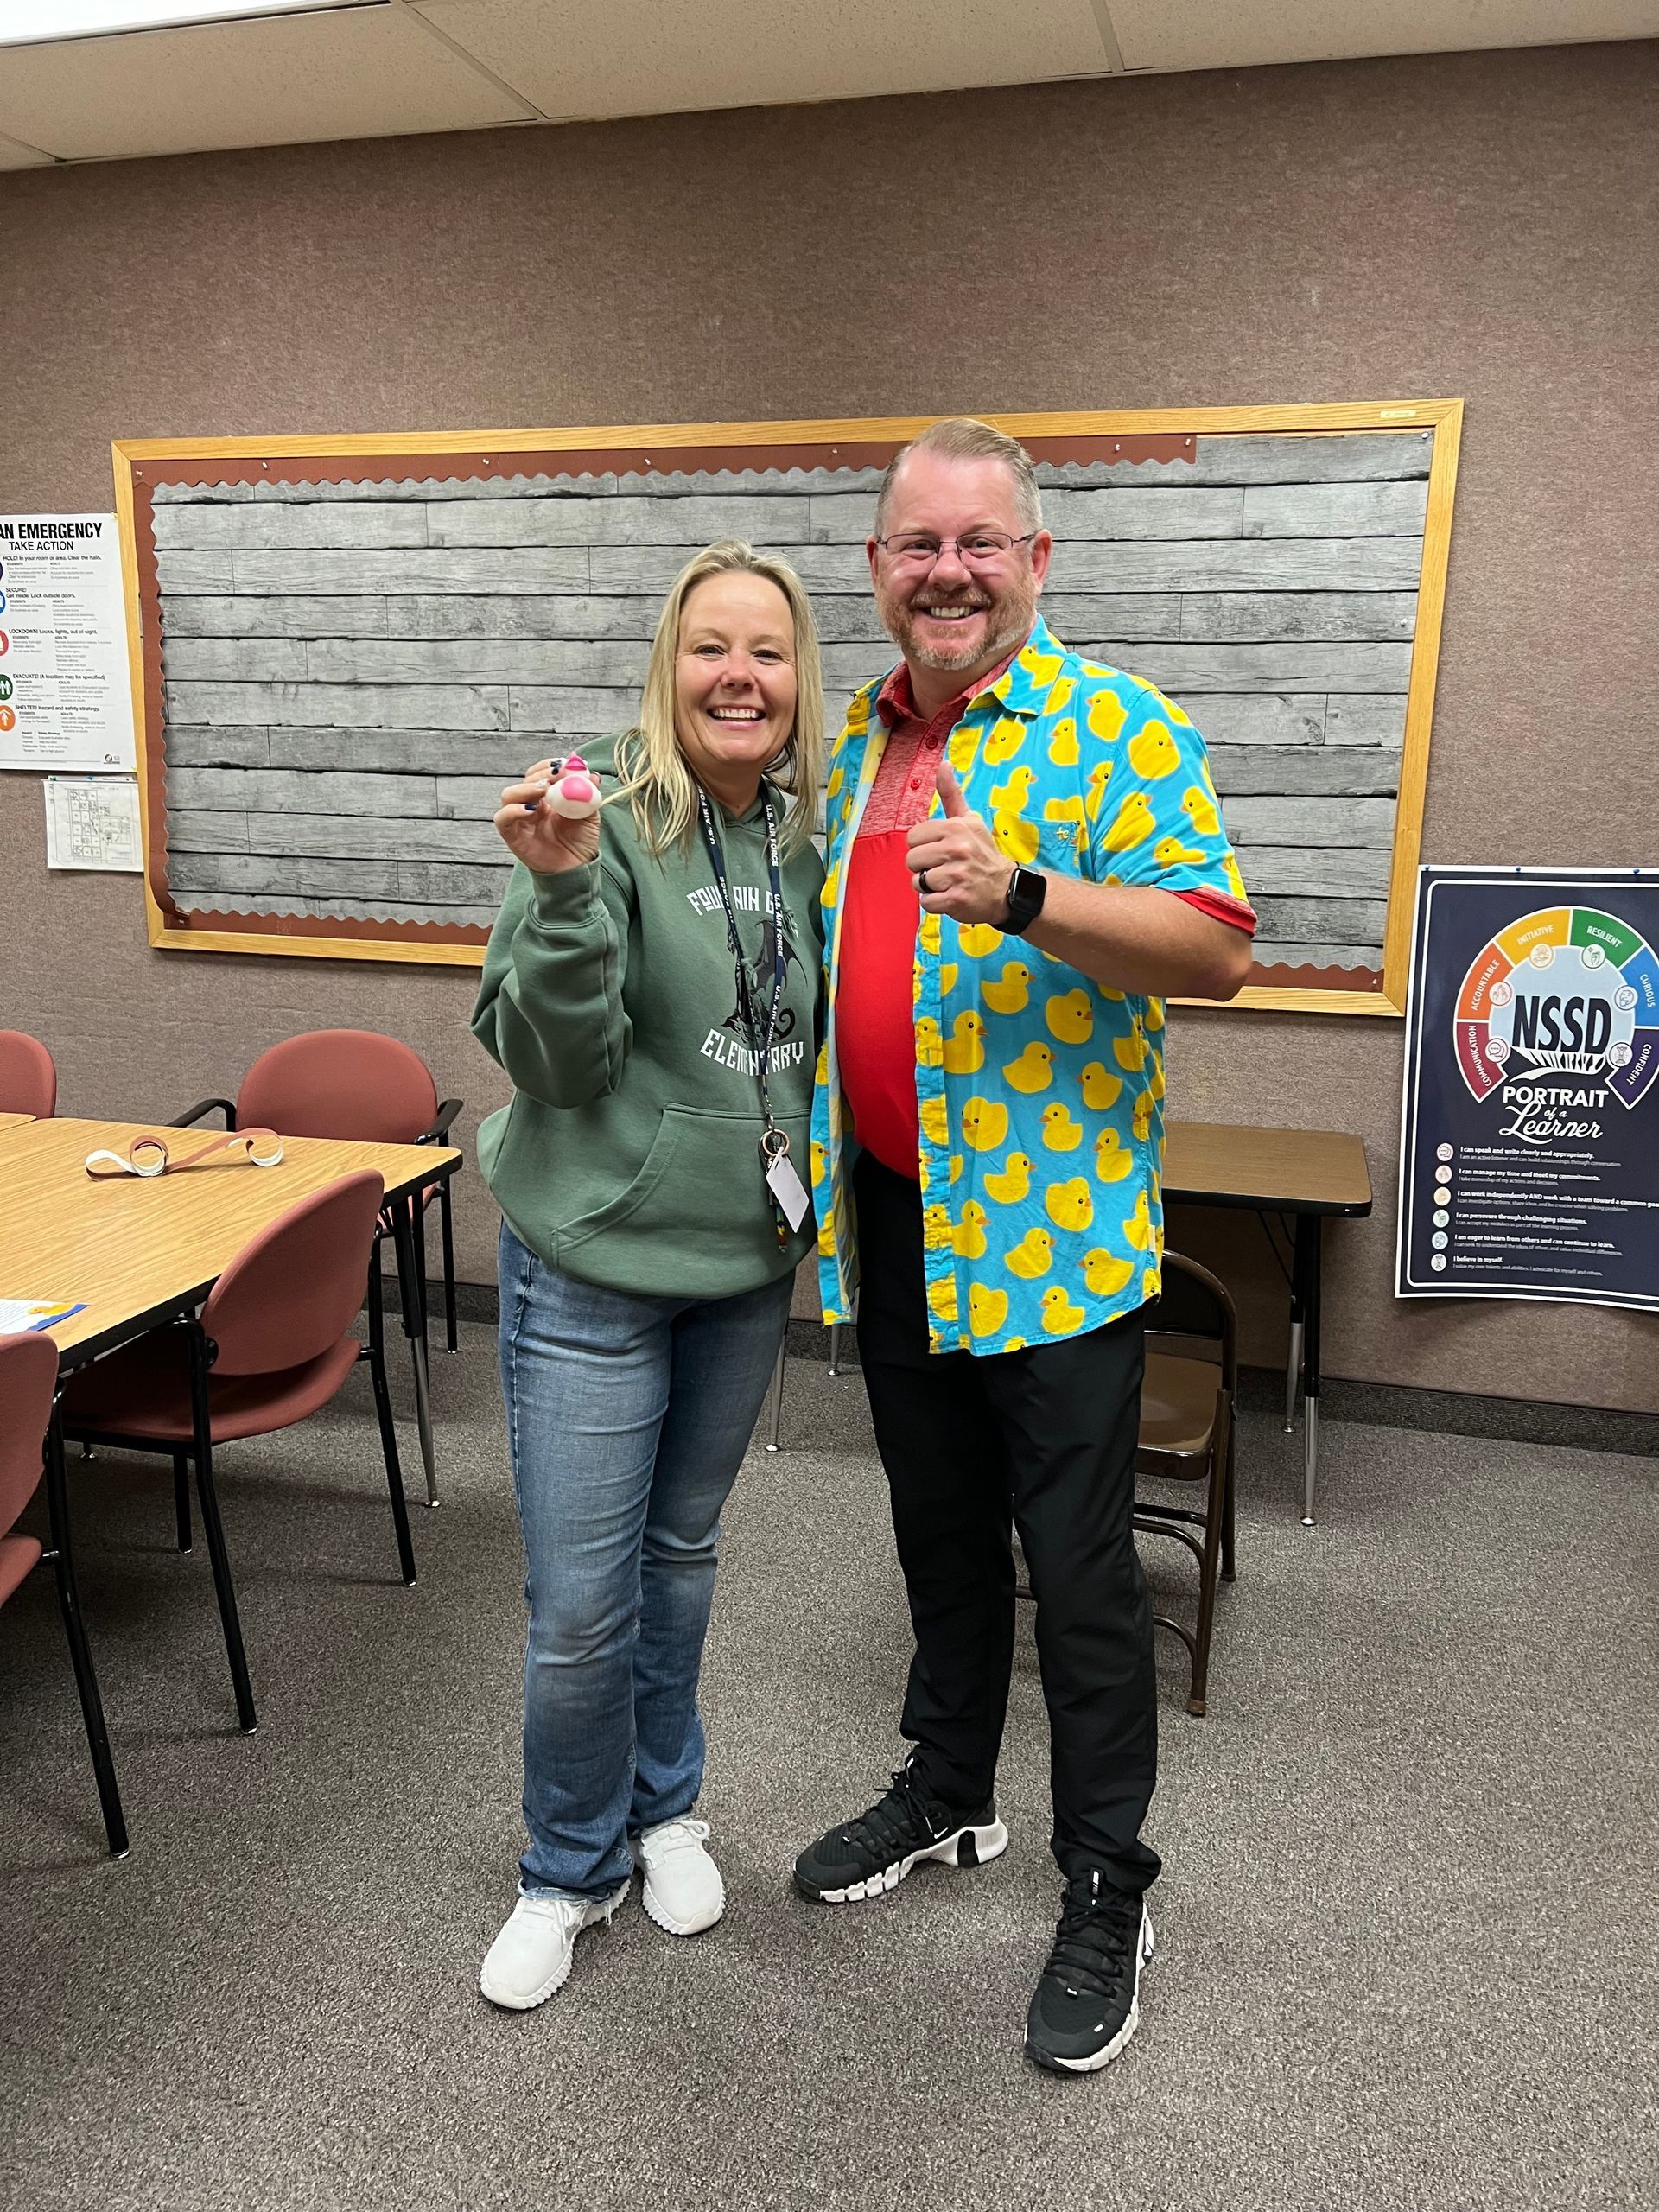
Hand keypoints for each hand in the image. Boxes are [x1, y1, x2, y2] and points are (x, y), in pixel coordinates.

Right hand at [493, 759, 601, 874]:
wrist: (577, 869)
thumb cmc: (580, 842)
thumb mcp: (590, 814)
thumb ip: (589, 794)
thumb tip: (592, 775)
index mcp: (546, 797)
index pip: (539, 773)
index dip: (548, 766)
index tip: (563, 764)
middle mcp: (530, 805)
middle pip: (525, 780)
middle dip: (541, 774)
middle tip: (557, 775)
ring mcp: (519, 819)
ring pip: (509, 795)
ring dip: (527, 788)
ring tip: (545, 790)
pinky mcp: (512, 835)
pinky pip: (502, 818)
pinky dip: (513, 810)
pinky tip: (531, 810)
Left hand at [905, 760, 1010, 924]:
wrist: (1006, 888)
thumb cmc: (982, 853)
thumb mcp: (970, 820)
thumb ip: (951, 794)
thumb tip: (943, 764)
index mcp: (955, 827)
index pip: (913, 838)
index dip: (923, 847)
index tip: (940, 850)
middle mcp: (957, 849)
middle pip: (912, 860)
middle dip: (924, 867)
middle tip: (945, 868)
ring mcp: (957, 875)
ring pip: (918, 882)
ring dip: (930, 886)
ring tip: (949, 882)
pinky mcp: (957, 899)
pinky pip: (926, 902)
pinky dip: (935, 903)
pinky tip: (951, 896)